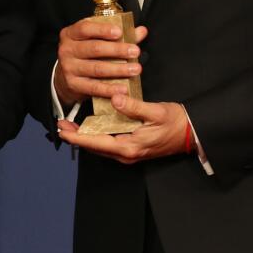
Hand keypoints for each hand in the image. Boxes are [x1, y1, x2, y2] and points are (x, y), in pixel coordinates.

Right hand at [54, 20, 147, 105]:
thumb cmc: (85, 53)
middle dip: (117, 50)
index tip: (120, 32)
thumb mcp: (95, 39)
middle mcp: (67, 50)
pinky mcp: (73, 85)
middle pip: (94, 48)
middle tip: (135, 51)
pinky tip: (123, 89)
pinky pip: (94, 87)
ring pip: (96, 68)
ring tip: (135, 69)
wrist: (65, 77)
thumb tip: (141, 31)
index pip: (85, 28)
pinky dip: (109, 89)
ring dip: (118, 69)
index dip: (102, 30)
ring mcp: (69, 68)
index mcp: (71, 34)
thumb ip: (118, 35)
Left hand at [57, 95, 188, 164]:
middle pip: (95, 147)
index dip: (77, 137)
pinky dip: (97, 137)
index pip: (96, 143)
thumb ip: (133, 106)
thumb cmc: (176, 122)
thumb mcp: (155, 111)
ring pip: (101, 147)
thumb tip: (115, 99)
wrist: (192, 134)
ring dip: (85, 138)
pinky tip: (92, 127)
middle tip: (61, 126)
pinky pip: (110, 144)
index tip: (62, 130)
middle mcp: (126, 154)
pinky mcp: (133, 150)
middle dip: (77, 137)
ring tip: (71, 126)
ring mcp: (129, 153)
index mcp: (129, 146)